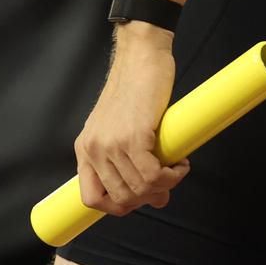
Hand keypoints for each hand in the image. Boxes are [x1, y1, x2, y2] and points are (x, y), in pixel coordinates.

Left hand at [72, 24, 188, 215]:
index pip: (90, 198)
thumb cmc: (134, 91)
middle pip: (121, 200)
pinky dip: (173, 175)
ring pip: (140, 190)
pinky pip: (153, 176)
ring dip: (166, 185)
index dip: (117, 206)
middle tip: (166, 180)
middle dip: (149, 197)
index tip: (139, 198)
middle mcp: (94, 148)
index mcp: (86, 148)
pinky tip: (180, 162)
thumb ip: (131, 164)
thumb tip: (156, 200)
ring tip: (175, 167)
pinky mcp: (133, 136)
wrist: (140, 58)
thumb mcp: (120, 129)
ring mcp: (111, 143)